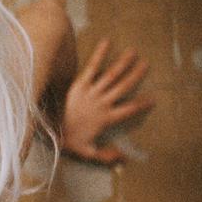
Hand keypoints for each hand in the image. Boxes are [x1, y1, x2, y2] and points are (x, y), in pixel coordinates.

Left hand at [61, 39, 153, 163]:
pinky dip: (99, 55)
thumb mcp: (87, 152)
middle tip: (147, 64)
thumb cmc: (67, 140)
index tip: (154, 98)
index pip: (129, 110)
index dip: (142, 104)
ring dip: (123, 63)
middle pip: (124, 87)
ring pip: (111, 75)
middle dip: (136, 75)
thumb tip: (125, 159)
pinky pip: (91, 67)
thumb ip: (106, 155)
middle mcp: (101, 103)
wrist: (48, 130)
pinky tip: (106, 42)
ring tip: (133, 51)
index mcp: (106, 118)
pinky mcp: (78, 84)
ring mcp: (91, 92)